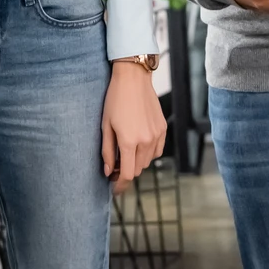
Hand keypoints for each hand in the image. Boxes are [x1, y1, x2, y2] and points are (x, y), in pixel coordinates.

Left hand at [101, 61, 167, 192]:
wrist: (133, 79)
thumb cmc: (115, 100)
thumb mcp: (105, 126)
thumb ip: (107, 151)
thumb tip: (108, 171)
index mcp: (129, 142)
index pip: (127, 174)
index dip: (120, 185)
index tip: (114, 189)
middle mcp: (145, 141)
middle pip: (137, 169)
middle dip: (126, 172)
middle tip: (115, 166)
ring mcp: (156, 135)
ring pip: (148, 161)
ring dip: (137, 162)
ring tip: (126, 152)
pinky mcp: (163, 129)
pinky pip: (157, 151)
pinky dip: (148, 153)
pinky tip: (139, 145)